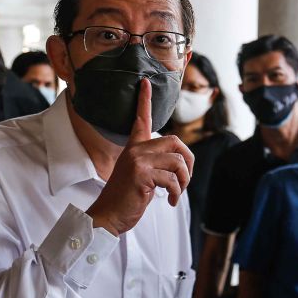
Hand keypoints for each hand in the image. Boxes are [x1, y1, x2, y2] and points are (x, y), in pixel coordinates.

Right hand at [87, 78, 193, 235]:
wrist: (109, 215)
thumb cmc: (126, 198)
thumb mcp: (140, 175)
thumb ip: (155, 163)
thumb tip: (178, 163)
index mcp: (133, 148)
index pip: (141, 119)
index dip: (144, 100)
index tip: (145, 82)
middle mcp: (135, 150)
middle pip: (176, 142)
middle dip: (189, 161)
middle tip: (185, 178)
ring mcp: (138, 161)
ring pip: (178, 162)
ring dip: (184, 181)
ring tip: (176, 193)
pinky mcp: (142, 175)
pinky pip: (172, 179)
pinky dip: (176, 193)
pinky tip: (170, 201)